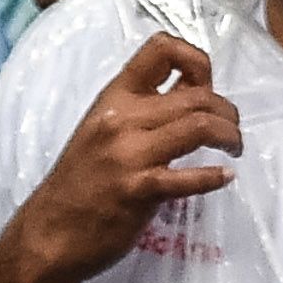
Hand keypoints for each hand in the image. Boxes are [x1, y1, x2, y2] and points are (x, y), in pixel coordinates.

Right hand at [10, 32, 239, 282]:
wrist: (49, 233)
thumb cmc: (79, 183)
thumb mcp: (103, 132)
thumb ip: (144, 111)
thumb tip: (194, 93)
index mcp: (113, 98)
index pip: (160, 49)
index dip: (196, 58)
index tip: (206, 85)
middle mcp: (121, 119)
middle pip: (196, 94)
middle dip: (227, 111)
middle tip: (230, 131)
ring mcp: (129, 154)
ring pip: (201, 125)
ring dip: (230, 136)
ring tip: (233, 149)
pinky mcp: (139, 190)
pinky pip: (190, 176)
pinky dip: (215, 176)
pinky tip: (224, 178)